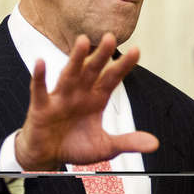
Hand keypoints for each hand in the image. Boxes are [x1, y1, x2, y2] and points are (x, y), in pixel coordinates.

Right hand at [15, 33, 158, 170]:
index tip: (136, 50)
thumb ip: (127, 142)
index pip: (113, 78)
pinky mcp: (41, 107)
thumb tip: (154, 144)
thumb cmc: (75, 146)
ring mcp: (60, 98)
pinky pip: (39, 90)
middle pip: (92, 70)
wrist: (48, 156)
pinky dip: (39, 77)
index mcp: (97, 98)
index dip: (123, 65)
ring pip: (69, 74)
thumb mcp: (105, 147)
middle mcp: (80, 93)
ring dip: (76, 58)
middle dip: (102, 55)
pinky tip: (40, 62)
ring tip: (83, 41)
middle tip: (111, 37)